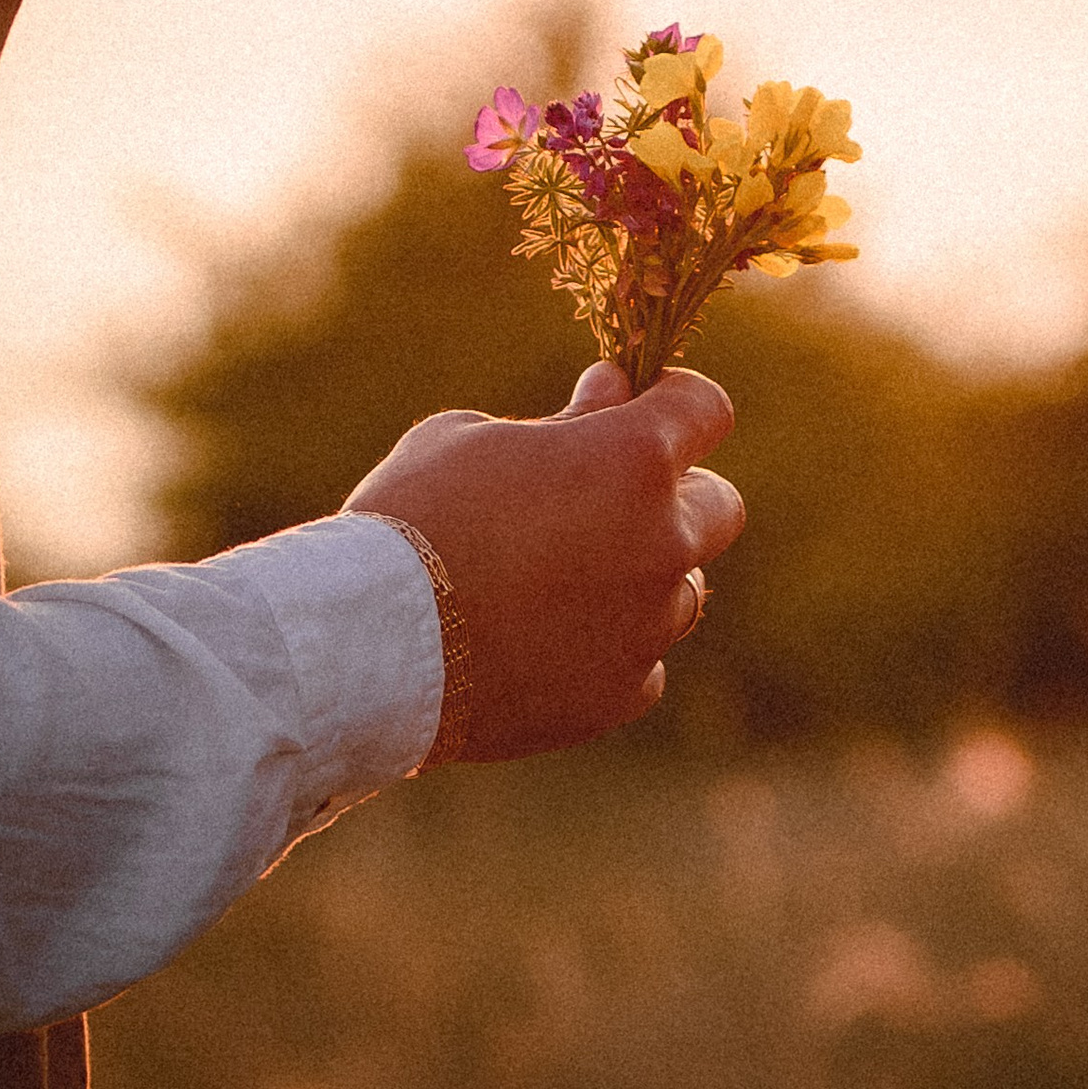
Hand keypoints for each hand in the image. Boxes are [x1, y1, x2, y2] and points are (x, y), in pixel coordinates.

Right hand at [344, 363, 743, 761]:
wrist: (368, 646)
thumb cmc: (410, 517)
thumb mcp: (471, 438)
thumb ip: (560, 422)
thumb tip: (609, 394)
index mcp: (632, 459)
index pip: (705, 409)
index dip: (675, 403)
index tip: (642, 408)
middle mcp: (662, 541)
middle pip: (720, 506)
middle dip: (674, 496)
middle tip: (604, 500)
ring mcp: (648, 624)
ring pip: (683, 589)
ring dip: (643, 577)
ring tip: (558, 580)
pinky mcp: (622, 694)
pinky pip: (642, 662)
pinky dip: (608, 650)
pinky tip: (543, 642)